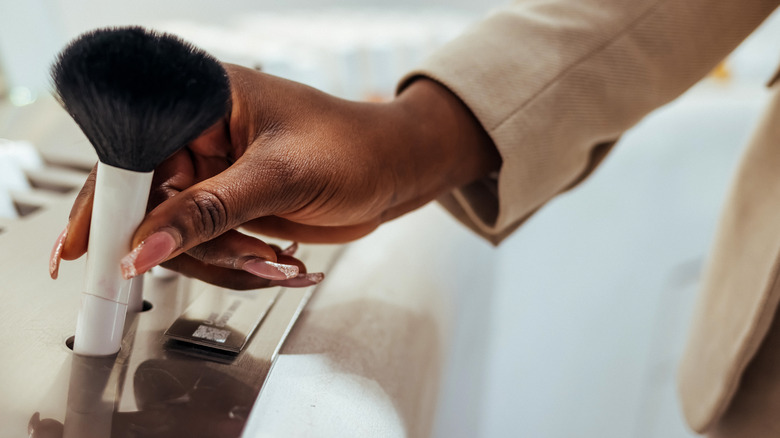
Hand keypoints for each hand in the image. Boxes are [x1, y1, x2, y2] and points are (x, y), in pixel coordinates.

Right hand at [50, 64, 498, 288]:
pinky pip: (207, 250)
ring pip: (177, 238)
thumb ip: (207, 213)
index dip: (107, 202)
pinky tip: (276, 261)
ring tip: (275, 258)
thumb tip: (143, 245)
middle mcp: (199, 138)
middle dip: (190, 244)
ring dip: (224, 260)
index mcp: (200, 101)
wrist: (394, 173)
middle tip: (243, 253)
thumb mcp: (280, 177)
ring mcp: (213, 178)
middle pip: (148, 206)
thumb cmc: (354, 148)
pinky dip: (237, 266)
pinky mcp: (228, 209)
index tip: (97, 249)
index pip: (130, 151)